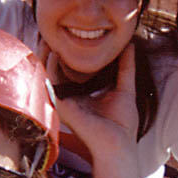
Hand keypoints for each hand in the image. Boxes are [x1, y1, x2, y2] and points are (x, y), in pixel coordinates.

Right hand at [48, 43, 139, 160]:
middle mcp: (70, 97)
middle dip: (54, 51)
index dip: (69, 54)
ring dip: (47, 55)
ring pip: (49, 74)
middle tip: (56, 32)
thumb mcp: (125, 89)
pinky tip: (53, 52)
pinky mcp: (60, 105)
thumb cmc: (122, 124)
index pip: (72, 71)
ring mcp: (63, 101)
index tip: (71, 36)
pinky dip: (50, 66)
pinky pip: (50, 82)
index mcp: (83, 95)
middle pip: (57, 70)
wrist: (118, 145)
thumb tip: (130, 45)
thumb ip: (126, 67)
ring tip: (49, 36)